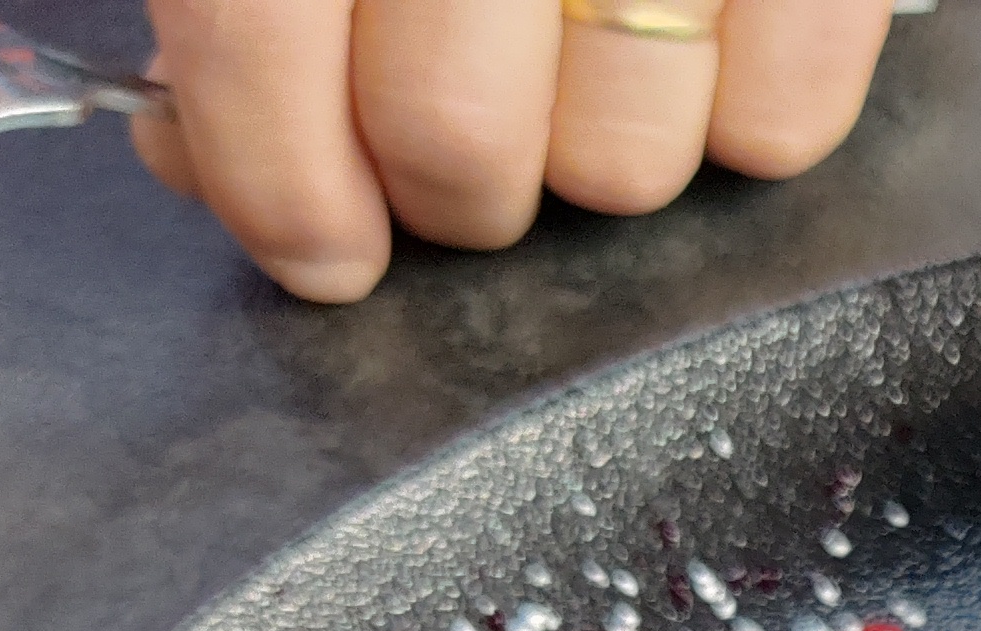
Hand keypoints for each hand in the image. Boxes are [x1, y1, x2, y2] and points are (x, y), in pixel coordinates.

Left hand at [130, 0, 895, 303]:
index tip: (316, 247)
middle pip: (455, 135)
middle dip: (450, 188)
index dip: (274, 177)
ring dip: (593, 161)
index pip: (265, 34)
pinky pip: (778, 126)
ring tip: (591, 68)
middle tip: (462, 147)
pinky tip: (706, 45)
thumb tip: (202, 155)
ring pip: (622, 165)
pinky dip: (740, 122)